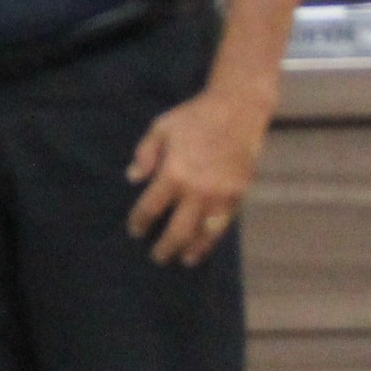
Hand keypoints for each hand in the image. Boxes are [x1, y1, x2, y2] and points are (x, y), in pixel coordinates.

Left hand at [125, 85, 271, 266]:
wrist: (238, 110)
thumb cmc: (195, 117)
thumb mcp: (161, 127)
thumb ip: (145, 153)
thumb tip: (132, 178)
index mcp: (173, 173)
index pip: (150, 208)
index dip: (140, 223)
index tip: (135, 231)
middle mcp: (196, 190)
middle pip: (176, 231)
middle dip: (164, 247)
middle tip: (156, 257)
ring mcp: (220, 195)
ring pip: (203, 235)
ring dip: (191, 250)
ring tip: (182, 260)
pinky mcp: (238, 194)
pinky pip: (223, 225)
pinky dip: (212, 239)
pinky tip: (204, 246)